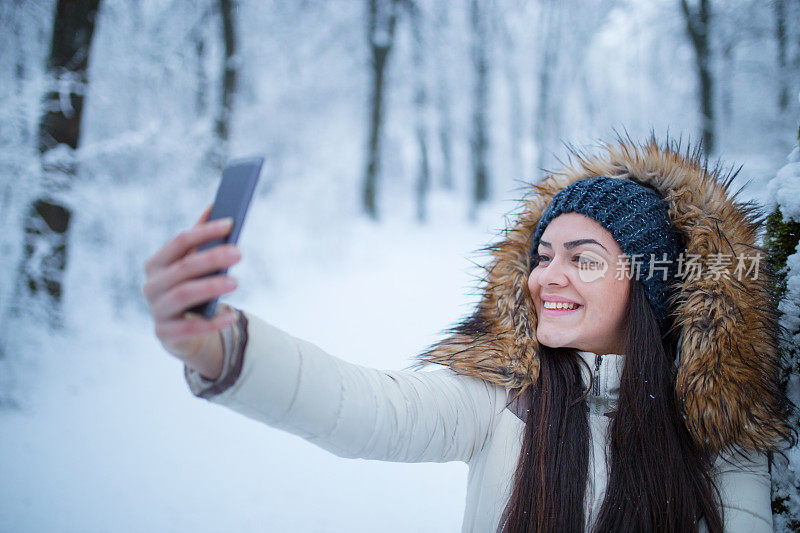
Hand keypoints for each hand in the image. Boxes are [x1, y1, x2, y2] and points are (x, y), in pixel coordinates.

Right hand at [142, 204, 241, 378]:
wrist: (180, 332)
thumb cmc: (189, 289)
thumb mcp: (192, 264)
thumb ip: (200, 239)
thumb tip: (215, 206)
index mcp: (157, 263)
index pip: (180, 241)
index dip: (205, 232)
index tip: (231, 223)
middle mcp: (152, 285)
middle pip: (184, 267)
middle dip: (212, 258)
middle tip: (239, 253)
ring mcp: (156, 310)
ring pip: (184, 294)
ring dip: (211, 286)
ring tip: (236, 282)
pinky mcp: (165, 333)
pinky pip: (190, 327)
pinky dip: (212, 322)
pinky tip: (231, 316)